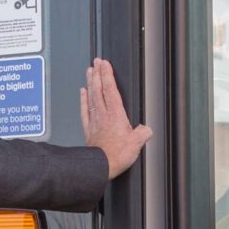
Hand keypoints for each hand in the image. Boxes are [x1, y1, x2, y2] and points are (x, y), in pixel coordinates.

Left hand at [81, 58, 150, 178]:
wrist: (99, 166)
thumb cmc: (115, 156)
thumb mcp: (136, 144)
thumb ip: (142, 132)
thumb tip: (146, 129)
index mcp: (115, 115)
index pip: (110, 89)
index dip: (107, 75)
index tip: (105, 64)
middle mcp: (103, 115)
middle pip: (99, 89)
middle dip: (98, 73)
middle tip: (96, 62)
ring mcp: (94, 121)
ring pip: (91, 96)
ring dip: (90, 82)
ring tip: (89, 71)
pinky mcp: (88, 129)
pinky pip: (84, 110)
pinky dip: (83, 99)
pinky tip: (82, 92)